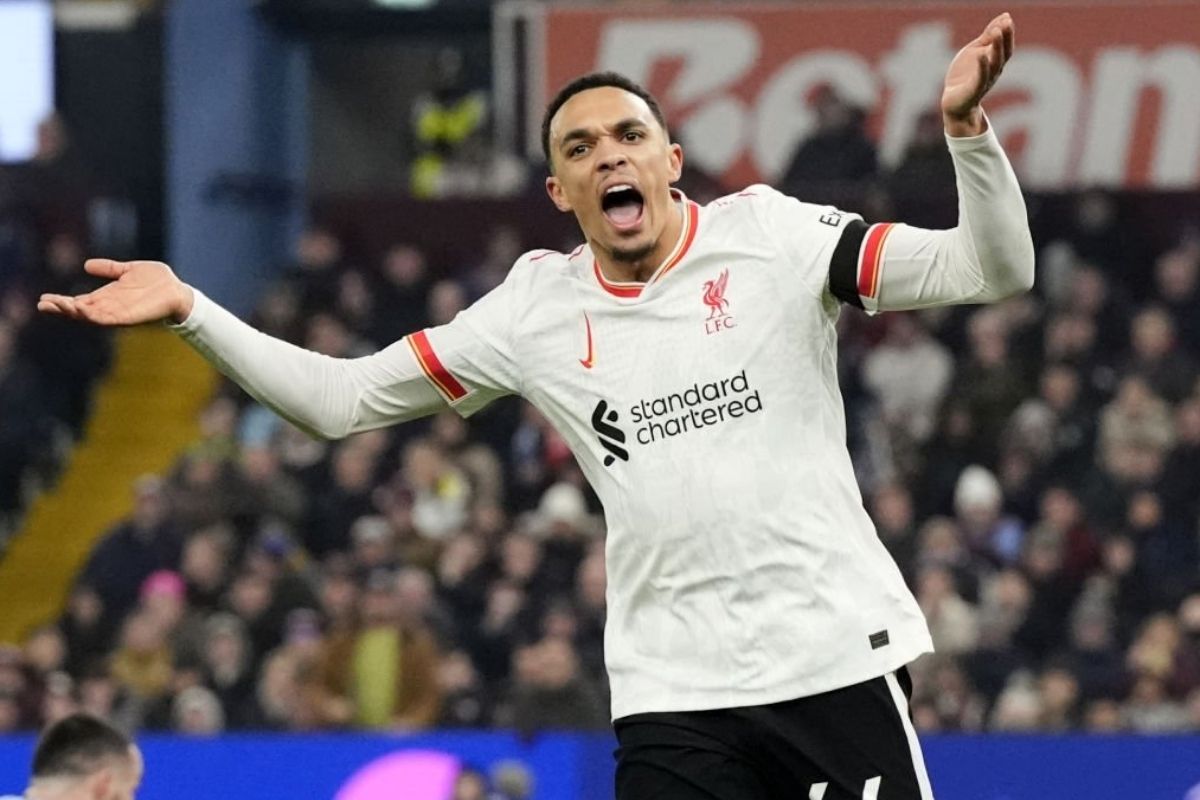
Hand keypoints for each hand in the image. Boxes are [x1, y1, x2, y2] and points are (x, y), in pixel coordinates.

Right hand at [37, 259, 194, 325]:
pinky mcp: (126, 317)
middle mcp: (109, 306)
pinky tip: (79, 309)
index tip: (44, 298)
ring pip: (89, 316)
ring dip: (72, 311)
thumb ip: (109, 269)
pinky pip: (105, 319)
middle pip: (79, 310)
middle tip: (42, 304)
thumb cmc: (157, 281)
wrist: (177, 291)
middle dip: (60, 308)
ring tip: (55, 305)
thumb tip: (86, 265)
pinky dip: (91, 315)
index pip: (79, 300)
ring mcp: (117, 312)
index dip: (62, 301)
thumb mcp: (128, 270)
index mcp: (107, 296)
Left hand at [941, 12, 1014, 136]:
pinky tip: (981, 55)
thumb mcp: (975, 51)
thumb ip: (987, 37)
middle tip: (1007, 23)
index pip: (1005, 45)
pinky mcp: (974, 90)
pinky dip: (982, 66)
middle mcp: (994, 71)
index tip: (1007, 18)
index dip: (1007, 32)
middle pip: (1003, 53)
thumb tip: (1004, 16)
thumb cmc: (965, 75)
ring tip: (996, 32)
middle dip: (1006, 38)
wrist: (955, 103)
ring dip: (996, 48)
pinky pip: (980, 77)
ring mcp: (985, 81)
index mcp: (995, 61)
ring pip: (994, 63)